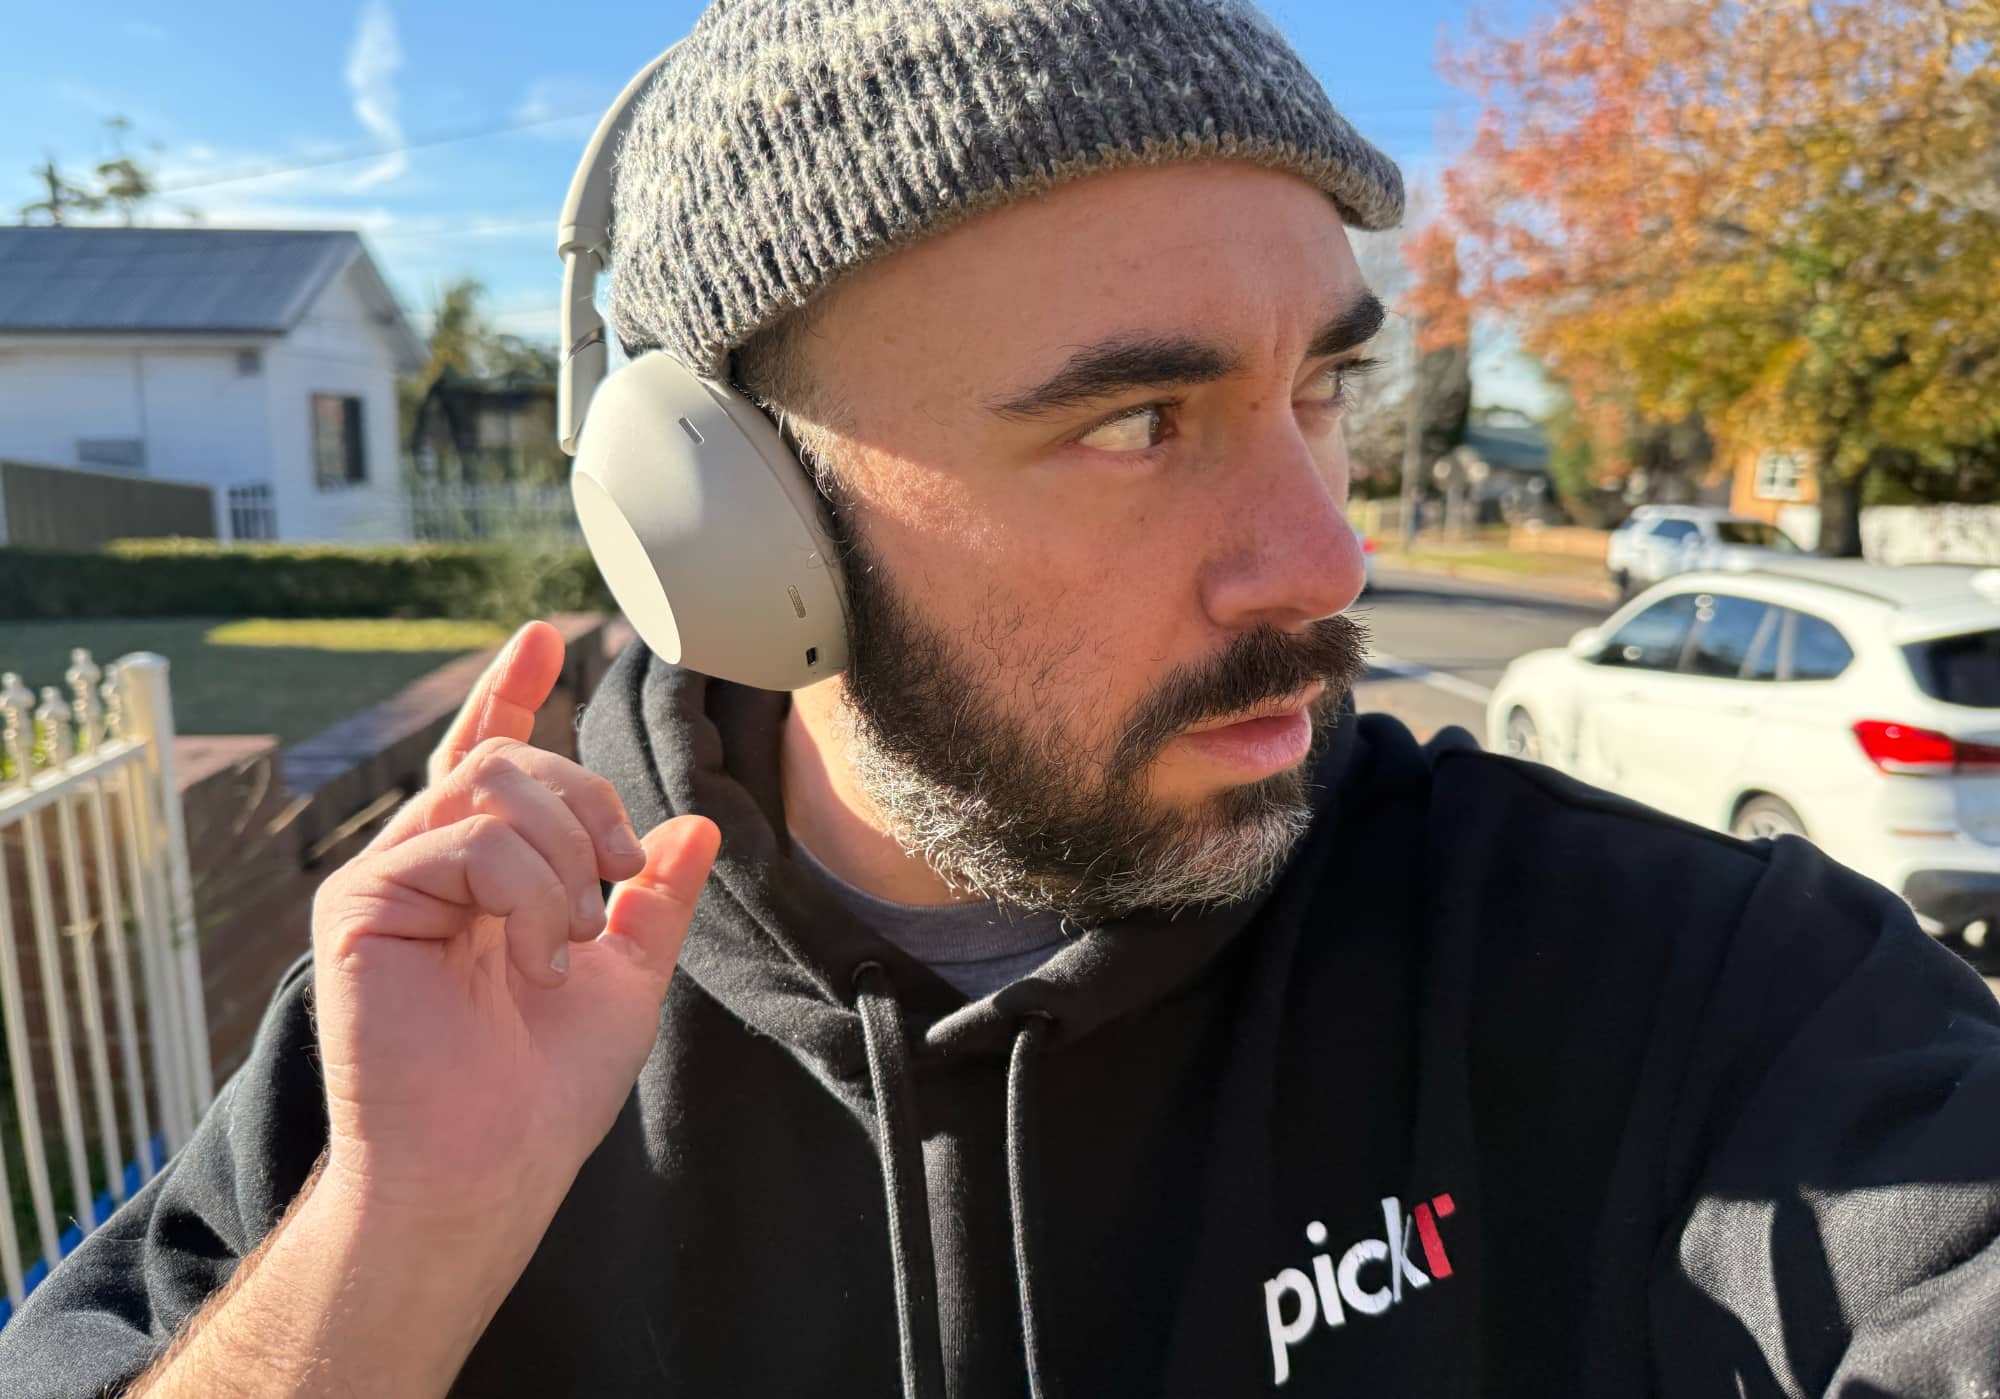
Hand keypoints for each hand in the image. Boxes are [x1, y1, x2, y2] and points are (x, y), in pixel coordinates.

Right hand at [309, 620, 718, 1234]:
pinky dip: (527, 892)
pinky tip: (534, 958)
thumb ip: (655, 898)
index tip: (546, 638)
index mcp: (485, 874)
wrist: (490, 1165)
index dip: (514, 694)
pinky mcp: (360, 902)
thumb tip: (695, 823)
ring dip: (564, 860)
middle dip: (590, 808)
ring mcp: (389, 878)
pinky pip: (467, 838)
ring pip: (494, 785)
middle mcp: (429, 863)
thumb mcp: (629, 976)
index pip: (493, 758)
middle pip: (513, 761)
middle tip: (614, 888)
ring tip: (568, 942)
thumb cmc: (545, 1088)